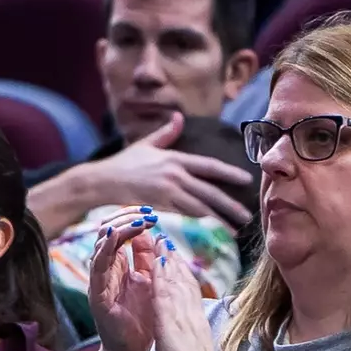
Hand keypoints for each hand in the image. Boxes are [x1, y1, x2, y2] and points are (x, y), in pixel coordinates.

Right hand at [88, 113, 253, 227]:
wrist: (101, 182)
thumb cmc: (123, 164)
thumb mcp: (146, 145)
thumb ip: (166, 133)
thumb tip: (178, 116)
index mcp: (174, 159)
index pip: (209, 166)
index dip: (229, 173)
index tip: (246, 179)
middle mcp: (174, 176)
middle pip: (209, 192)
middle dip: (230, 205)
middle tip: (248, 215)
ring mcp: (167, 193)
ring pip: (200, 209)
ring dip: (219, 220)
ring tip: (234, 230)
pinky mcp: (159, 208)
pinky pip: (185, 219)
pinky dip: (200, 226)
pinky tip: (211, 234)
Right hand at [89, 207, 160, 350]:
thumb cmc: (142, 321)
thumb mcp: (151, 283)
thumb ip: (149, 260)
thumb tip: (154, 232)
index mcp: (118, 265)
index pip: (119, 231)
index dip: (133, 219)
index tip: (153, 214)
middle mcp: (105, 270)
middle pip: (107, 231)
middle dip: (126, 218)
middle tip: (147, 214)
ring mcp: (99, 282)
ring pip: (101, 245)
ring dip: (119, 229)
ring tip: (137, 222)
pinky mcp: (97, 295)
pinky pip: (97, 267)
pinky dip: (104, 250)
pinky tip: (113, 238)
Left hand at [151, 241, 228, 350]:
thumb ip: (194, 348)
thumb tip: (195, 348)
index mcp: (197, 329)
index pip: (190, 297)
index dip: (182, 278)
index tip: (175, 262)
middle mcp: (193, 320)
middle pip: (184, 285)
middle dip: (174, 262)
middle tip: (167, 241)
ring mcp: (185, 321)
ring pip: (177, 285)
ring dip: (168, 261)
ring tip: (161, 241)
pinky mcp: (173, 327)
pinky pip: (166, 296)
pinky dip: (162, 278)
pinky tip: (155, 263)